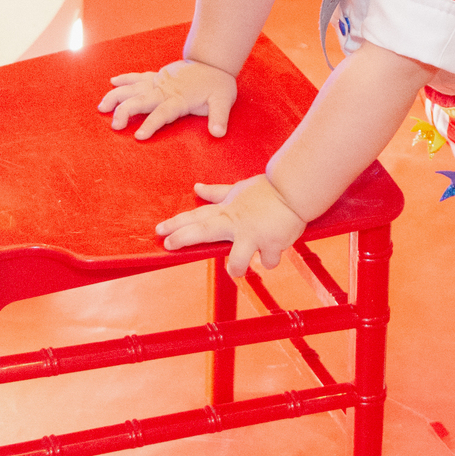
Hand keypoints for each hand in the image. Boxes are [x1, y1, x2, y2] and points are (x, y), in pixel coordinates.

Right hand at [97, 59, 236, 139]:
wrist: (213, 60)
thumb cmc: (218, 84)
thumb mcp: (224, 100)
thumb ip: (219, 117)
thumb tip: (218, 133)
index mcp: (180, 99)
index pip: (162, 113)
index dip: (151, 124)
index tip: (138, 136)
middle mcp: (165, 89)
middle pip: (141, 100)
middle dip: (125, 112)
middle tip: (114, 126)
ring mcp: (159, 81)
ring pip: (133, 87)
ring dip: (117, 96)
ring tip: (102, 108)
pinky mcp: (157, 76)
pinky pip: (138, 76)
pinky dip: (125, 79)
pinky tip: (112, 82)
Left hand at [156, 174, 306, 279]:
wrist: (295, 189)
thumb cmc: (267, 190)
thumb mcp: (238, 189)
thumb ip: (217, 193)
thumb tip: (196, 188)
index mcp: (227, 211)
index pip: (197, 216)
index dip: (177, 223)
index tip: (159, 230)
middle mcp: (236, 222)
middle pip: (203, 230)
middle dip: (183, 237)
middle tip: (167, 244)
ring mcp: (252, 234)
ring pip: (236, 263)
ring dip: (237, 267)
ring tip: (239, 267)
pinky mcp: (270, 244)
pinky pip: (268, 262)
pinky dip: (271, 258)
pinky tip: (275, 249)